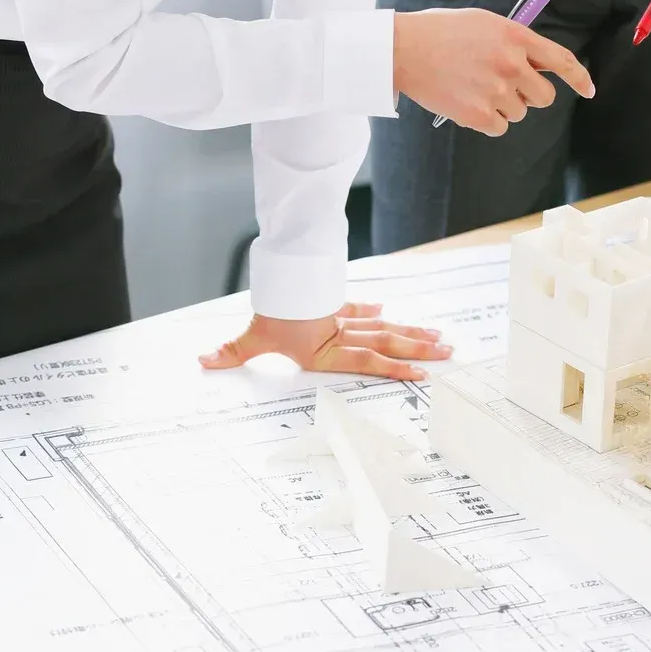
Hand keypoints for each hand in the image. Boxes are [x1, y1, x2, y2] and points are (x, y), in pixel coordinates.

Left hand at [199, 303, 450, 381]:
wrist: (274, 277)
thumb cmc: (268, 312)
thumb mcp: (251, 337)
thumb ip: (231, 353)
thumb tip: (202, 362)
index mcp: (328, 350)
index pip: (370, 361)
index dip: (397, 368)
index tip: (423, 374)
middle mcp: (341, 335)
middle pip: (387, 341)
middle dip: (419, 349)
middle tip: (448, 353)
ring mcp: (341, 320)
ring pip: (385, 328)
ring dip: (412, 334)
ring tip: (439, 338)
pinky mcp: (334, 306)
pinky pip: (362, 312)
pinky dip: (376, 313)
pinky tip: (390, 312)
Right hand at [393, 9, 594, 135]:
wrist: (404, 50)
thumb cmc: (441, 33)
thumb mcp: (485, 24)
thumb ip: (515, 42)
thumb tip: (537, 67)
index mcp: (516, 36)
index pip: (561, 60)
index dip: (579, 78)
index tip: (589, 90)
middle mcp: (512, 64)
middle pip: (544, 96)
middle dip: (529, 94)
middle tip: (504, 85)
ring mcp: (496, 91)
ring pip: (520, 112)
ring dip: (503, 105)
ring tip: (474, 87)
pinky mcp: (479, 114)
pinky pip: (500, 127)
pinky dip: (487, 120)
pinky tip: (467, 102)